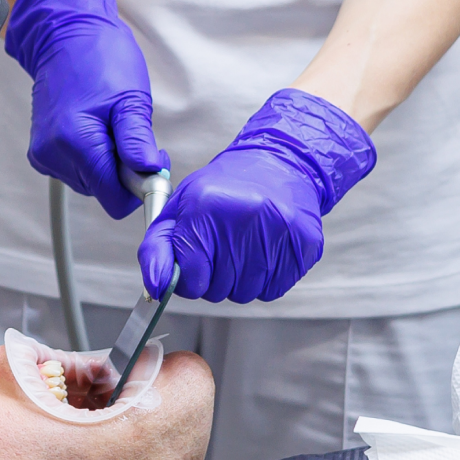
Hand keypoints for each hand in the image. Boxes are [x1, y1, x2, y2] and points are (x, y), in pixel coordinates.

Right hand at [3, 0, 167, 218]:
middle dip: (122, 172)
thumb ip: (139, 142)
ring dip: (107, 163)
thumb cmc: (97, 56)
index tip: (150, 166)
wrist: (63, 35)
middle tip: (130, 134)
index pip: (113, 199)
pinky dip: (91, 158)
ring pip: (90, 183)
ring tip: (109, 125)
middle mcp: (53, 153)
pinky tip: (93, 129)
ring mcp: (44, 154)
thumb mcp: (131, 98)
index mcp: (76, 142)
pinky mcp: (41, 152)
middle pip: (101, 192)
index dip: (138, 188)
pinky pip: (75, 171)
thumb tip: (150, 175)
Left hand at [138, 89, 376, 302]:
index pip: (190, 277)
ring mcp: (280, 232)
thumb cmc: (223, 190)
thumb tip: (154, 287)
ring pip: (245, 294)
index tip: (193, 263)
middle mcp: (245, 218)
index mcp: (206, 206)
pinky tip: (264, 250)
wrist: (280, 164)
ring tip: (244, 246)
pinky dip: (264, 279)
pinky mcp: (305, 245)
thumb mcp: (179, 208)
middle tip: (221, 247)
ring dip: (239, 280)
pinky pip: (272, 290)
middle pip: (217, 290)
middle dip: (213, 277)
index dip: (188, 277)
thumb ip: (157, 248)